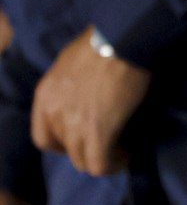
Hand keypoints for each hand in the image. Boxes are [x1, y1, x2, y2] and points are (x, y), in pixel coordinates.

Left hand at [31, 28, 149, 176]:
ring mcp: (74, 124)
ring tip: (120, 150)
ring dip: (102, 159)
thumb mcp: (69, 64)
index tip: (80, 140)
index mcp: (45, 96)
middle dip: (86, 149)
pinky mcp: (98, 131)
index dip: (62, 145)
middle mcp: (55, 113)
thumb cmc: (102, 43)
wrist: (120, 40)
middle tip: (107, 142)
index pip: (43, 138)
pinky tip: (126, 155)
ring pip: (84, 161)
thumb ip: (68, 87)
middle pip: (66, 150)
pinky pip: (101, 163)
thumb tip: (82, 98)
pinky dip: (114, 164)